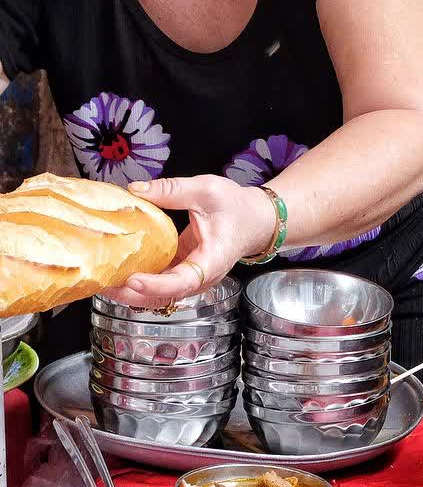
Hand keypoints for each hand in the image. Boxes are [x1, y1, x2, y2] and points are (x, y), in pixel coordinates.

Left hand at [100, 175, 277, 308]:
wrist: (256, 220)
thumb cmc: (237, 207)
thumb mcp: (207, 190)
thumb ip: (172, 190)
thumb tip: (135, 189)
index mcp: (212, 260)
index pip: (184, 282)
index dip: (156, 285)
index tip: (132, 279)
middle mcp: (201, 277)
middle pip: (165, 297)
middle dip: (132, 294)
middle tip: (102, 282)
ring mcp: (191, 278)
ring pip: (159, 296)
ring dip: (130, 292)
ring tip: (101, 279)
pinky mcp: (182, 274)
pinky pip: (158, 285)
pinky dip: (137, 282)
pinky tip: (116, 271)